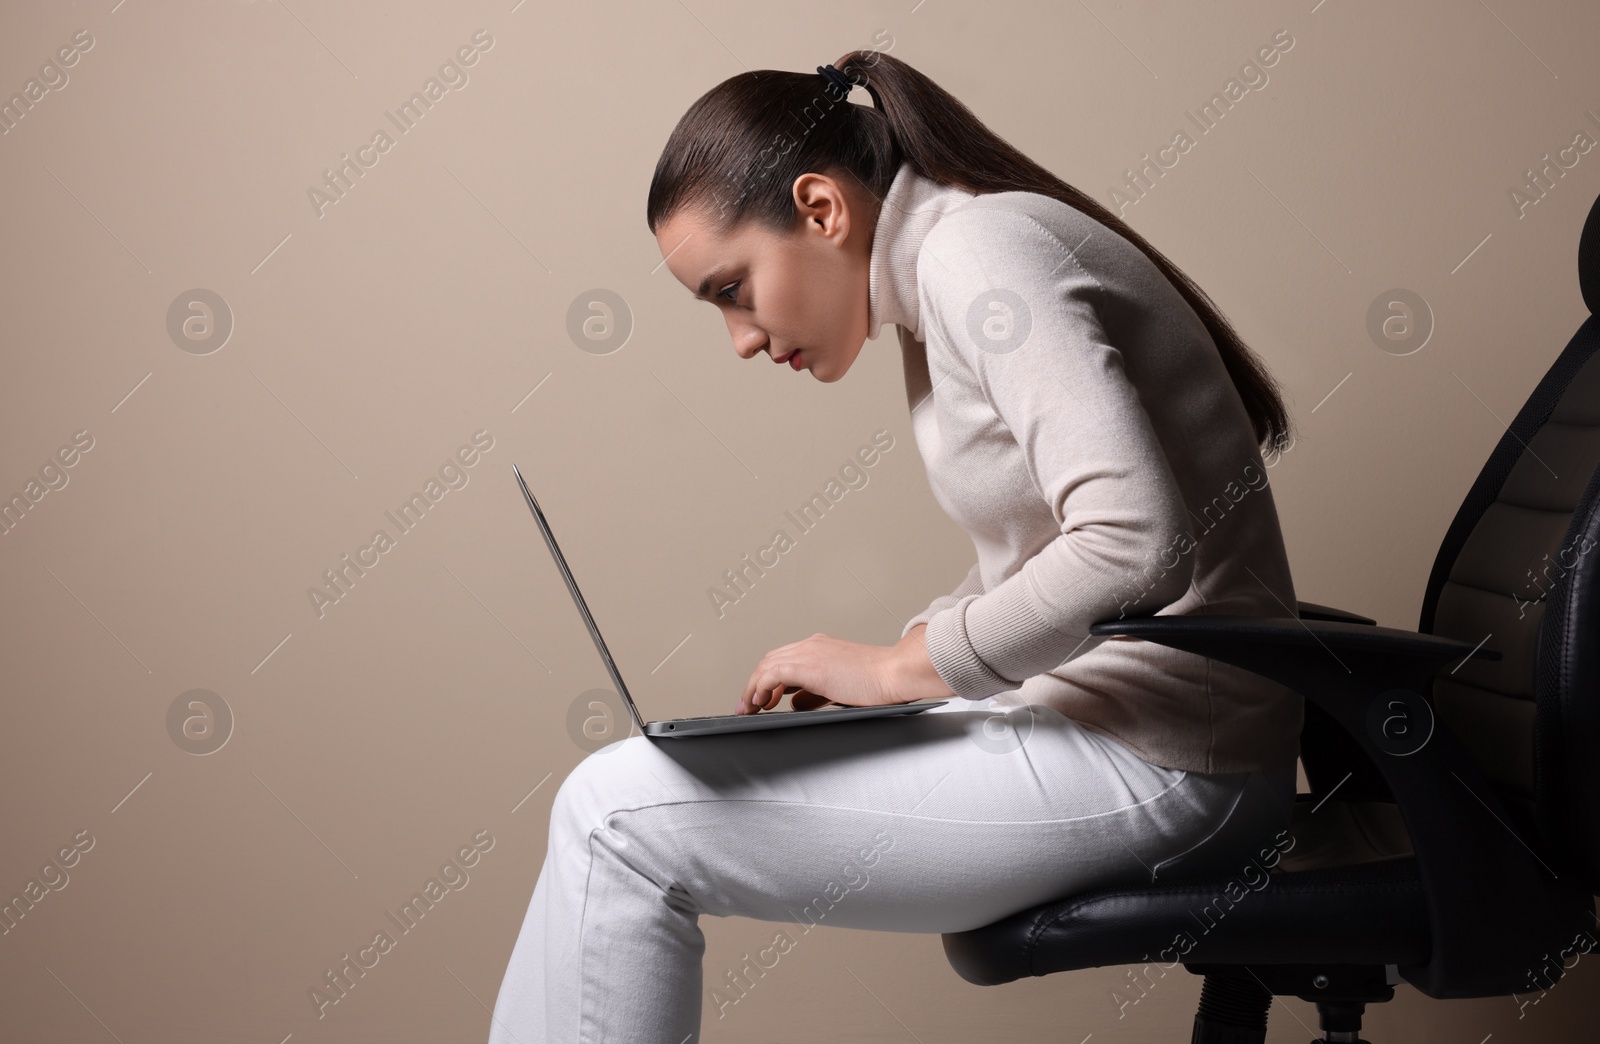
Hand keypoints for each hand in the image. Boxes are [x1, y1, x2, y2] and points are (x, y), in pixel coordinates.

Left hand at [735, 626, 955, 714]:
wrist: (896, 673)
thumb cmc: (879, 682)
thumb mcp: (839, 688)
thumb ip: (816, 692)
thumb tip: (796, 702)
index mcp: (821, 647)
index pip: (784, 659)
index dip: (767, 679)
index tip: (760, 698)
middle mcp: (812, 645)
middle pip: (770, 660)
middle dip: (754, 683)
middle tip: (746, 706)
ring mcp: (810, 653)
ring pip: (767, 665)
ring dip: (753, 687)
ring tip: (748, 708)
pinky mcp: (809, 666)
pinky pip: (773, 674)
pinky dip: (761, 687)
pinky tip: (759, 702)